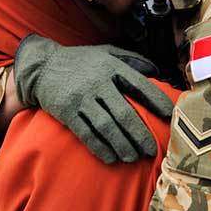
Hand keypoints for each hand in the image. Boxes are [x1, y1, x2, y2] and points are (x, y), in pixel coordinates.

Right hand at [14, 35, 174, 163]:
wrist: (41, 66)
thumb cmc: (78, 60)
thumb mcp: (105, 52)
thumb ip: (131, 59)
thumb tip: (156, 70)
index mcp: (111, 67)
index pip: (139, 85)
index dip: (156, 100)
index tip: (169, 116)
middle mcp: (98, 83)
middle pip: (124, 112)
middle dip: (139, 134)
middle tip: (150, 150)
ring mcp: (81, 99)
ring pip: (106, 126)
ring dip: (122, 145)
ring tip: (132, 157)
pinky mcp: (66, 112)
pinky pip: (86, 133)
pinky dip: (99, 147)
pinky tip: (111, 158)